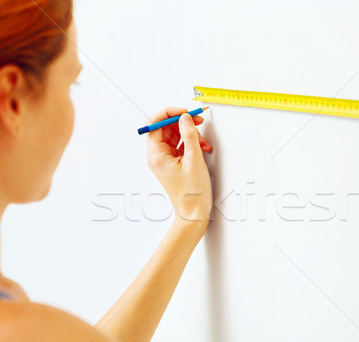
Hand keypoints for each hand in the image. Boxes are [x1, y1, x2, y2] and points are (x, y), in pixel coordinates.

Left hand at [146, 107, 212, 230]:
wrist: (194, 213)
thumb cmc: (192, 193)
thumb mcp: (194, 160)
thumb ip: (190, 135)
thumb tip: (186, 118)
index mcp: (156, 155)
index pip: (154, 124)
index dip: (169, 114)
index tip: (184, 112)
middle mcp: (157, 156)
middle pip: (165, 128)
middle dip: (182, 123)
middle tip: (198, 121)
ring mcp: (165, 159)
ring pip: (175, 136)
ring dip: (190, 134)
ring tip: (203, 142)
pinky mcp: (174, 163)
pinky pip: (180, 145)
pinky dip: (192, 143)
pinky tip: (202, 148)